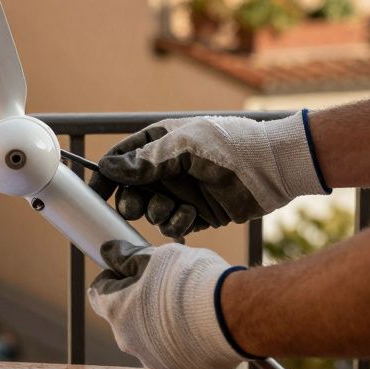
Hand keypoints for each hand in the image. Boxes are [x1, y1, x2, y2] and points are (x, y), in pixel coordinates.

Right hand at [87, 112, 327, 238]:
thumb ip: (147, 160)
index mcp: (160, 143)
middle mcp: (167, 169)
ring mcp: (182, 192)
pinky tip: (191, 217)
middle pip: (131, 191)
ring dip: (158, 213)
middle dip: (131, 201)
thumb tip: (110, 168)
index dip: (106, 177)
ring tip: (177, 208)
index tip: (96, 194)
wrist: (273, 169)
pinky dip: (177, 224)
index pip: (121, 160)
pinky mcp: (197, 214)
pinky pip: (173, 225)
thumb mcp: (185, 146)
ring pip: (150, 212)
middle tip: (136, 205)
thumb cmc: (229, 146)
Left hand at [88, 240, 245, 368]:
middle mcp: (128, 341)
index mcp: (116, 310)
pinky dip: (183, 346)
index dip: (114, 278)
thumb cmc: (191, 280)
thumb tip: (108, 252)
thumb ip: (128, 257)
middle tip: (168, 288)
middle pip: (126, 319)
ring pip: (150, 341)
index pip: (100, 293)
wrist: (232, 314)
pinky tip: (202, 331)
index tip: (130, 271)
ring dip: (161, 327)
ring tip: (191, 310)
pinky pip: (175, 358)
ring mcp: (153, 362)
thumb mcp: (156, 256)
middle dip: (140, 304)